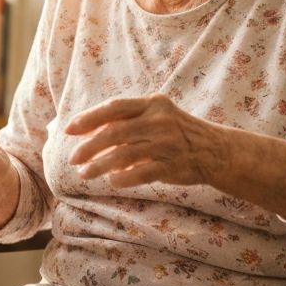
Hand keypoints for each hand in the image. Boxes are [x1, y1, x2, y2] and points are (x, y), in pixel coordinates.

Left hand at [66, 94, 220, 188]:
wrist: (216, 150)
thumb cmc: (176, 132)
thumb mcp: (156, 116)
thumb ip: (127, 121)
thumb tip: (88, 131)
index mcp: (152, 104)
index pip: (114, 107)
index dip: (89, 118)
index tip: (69, 130)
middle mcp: (158, 121)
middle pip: (114, 133)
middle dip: (89, 147)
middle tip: (72, 159)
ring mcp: (167, 143)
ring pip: (124, 155)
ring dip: (99, 166)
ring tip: (84, 174)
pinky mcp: (173, 165)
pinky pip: (142, 173)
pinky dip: (123, 178)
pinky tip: (111, 181)